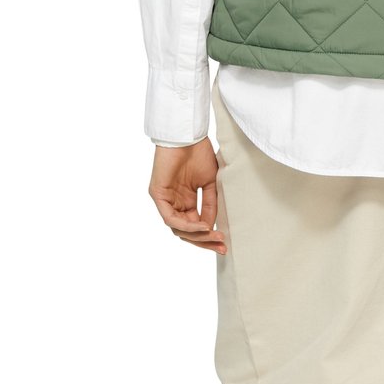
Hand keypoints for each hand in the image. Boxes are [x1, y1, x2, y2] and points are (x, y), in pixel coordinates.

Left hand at [148, 139, 226, 253]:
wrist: (188, 135)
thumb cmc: (198, 153)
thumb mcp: (210, 183)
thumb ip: (210, 205)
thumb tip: (212, 227)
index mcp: (185, 201)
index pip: (194, 226)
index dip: (209, 237)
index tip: (225, 242)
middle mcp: (174, 203)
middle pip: (186, 232)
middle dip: (204, 241)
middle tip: (221, 247)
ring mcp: (165, 200)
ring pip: (178, 229)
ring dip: (197, 236)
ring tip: (214, 235)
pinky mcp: (158, 195)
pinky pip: (170, 219)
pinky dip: (186, 226)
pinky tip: (202, 227)